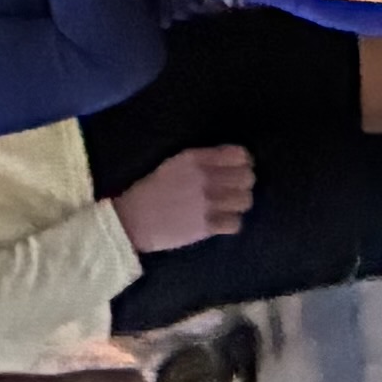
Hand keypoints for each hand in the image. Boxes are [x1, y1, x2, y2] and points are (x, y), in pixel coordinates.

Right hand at [108, 146, 256, 254]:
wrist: (134, 219)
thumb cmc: (153, 189)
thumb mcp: (175, 164)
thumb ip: (203, 160)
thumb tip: (230, 162)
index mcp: (196, 158)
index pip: (240, 155)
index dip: (244, 162)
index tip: (239, 169)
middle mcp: (205, 178)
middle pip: (247, 178)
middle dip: (244, 183)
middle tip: (235, 189)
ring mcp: (207, 203)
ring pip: (245, 201)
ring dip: (239, 203)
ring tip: (229, 206)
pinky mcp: (206, 226)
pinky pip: (235, 223)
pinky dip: (231, 222)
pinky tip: (222, 221)